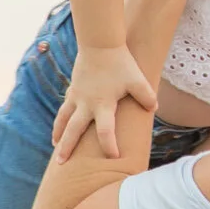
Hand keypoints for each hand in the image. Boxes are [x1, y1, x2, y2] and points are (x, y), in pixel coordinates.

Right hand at [54, 45, 159, 159]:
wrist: (99, 44)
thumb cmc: (120, 63)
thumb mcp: (137, 80)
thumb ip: (146, 96)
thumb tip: (153, 108)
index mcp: (102, 104)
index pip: (105, 131)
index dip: (109, 145)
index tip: (113, 157)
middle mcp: (86, 103)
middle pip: (74, 130)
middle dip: (68, 148)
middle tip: (62, 164)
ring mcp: (76, 96)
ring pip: (63, 119)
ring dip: (59, 134)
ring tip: (55, 147)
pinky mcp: (73, 89)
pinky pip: (64, 108)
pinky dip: (61, 119)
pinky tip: (60, 127)